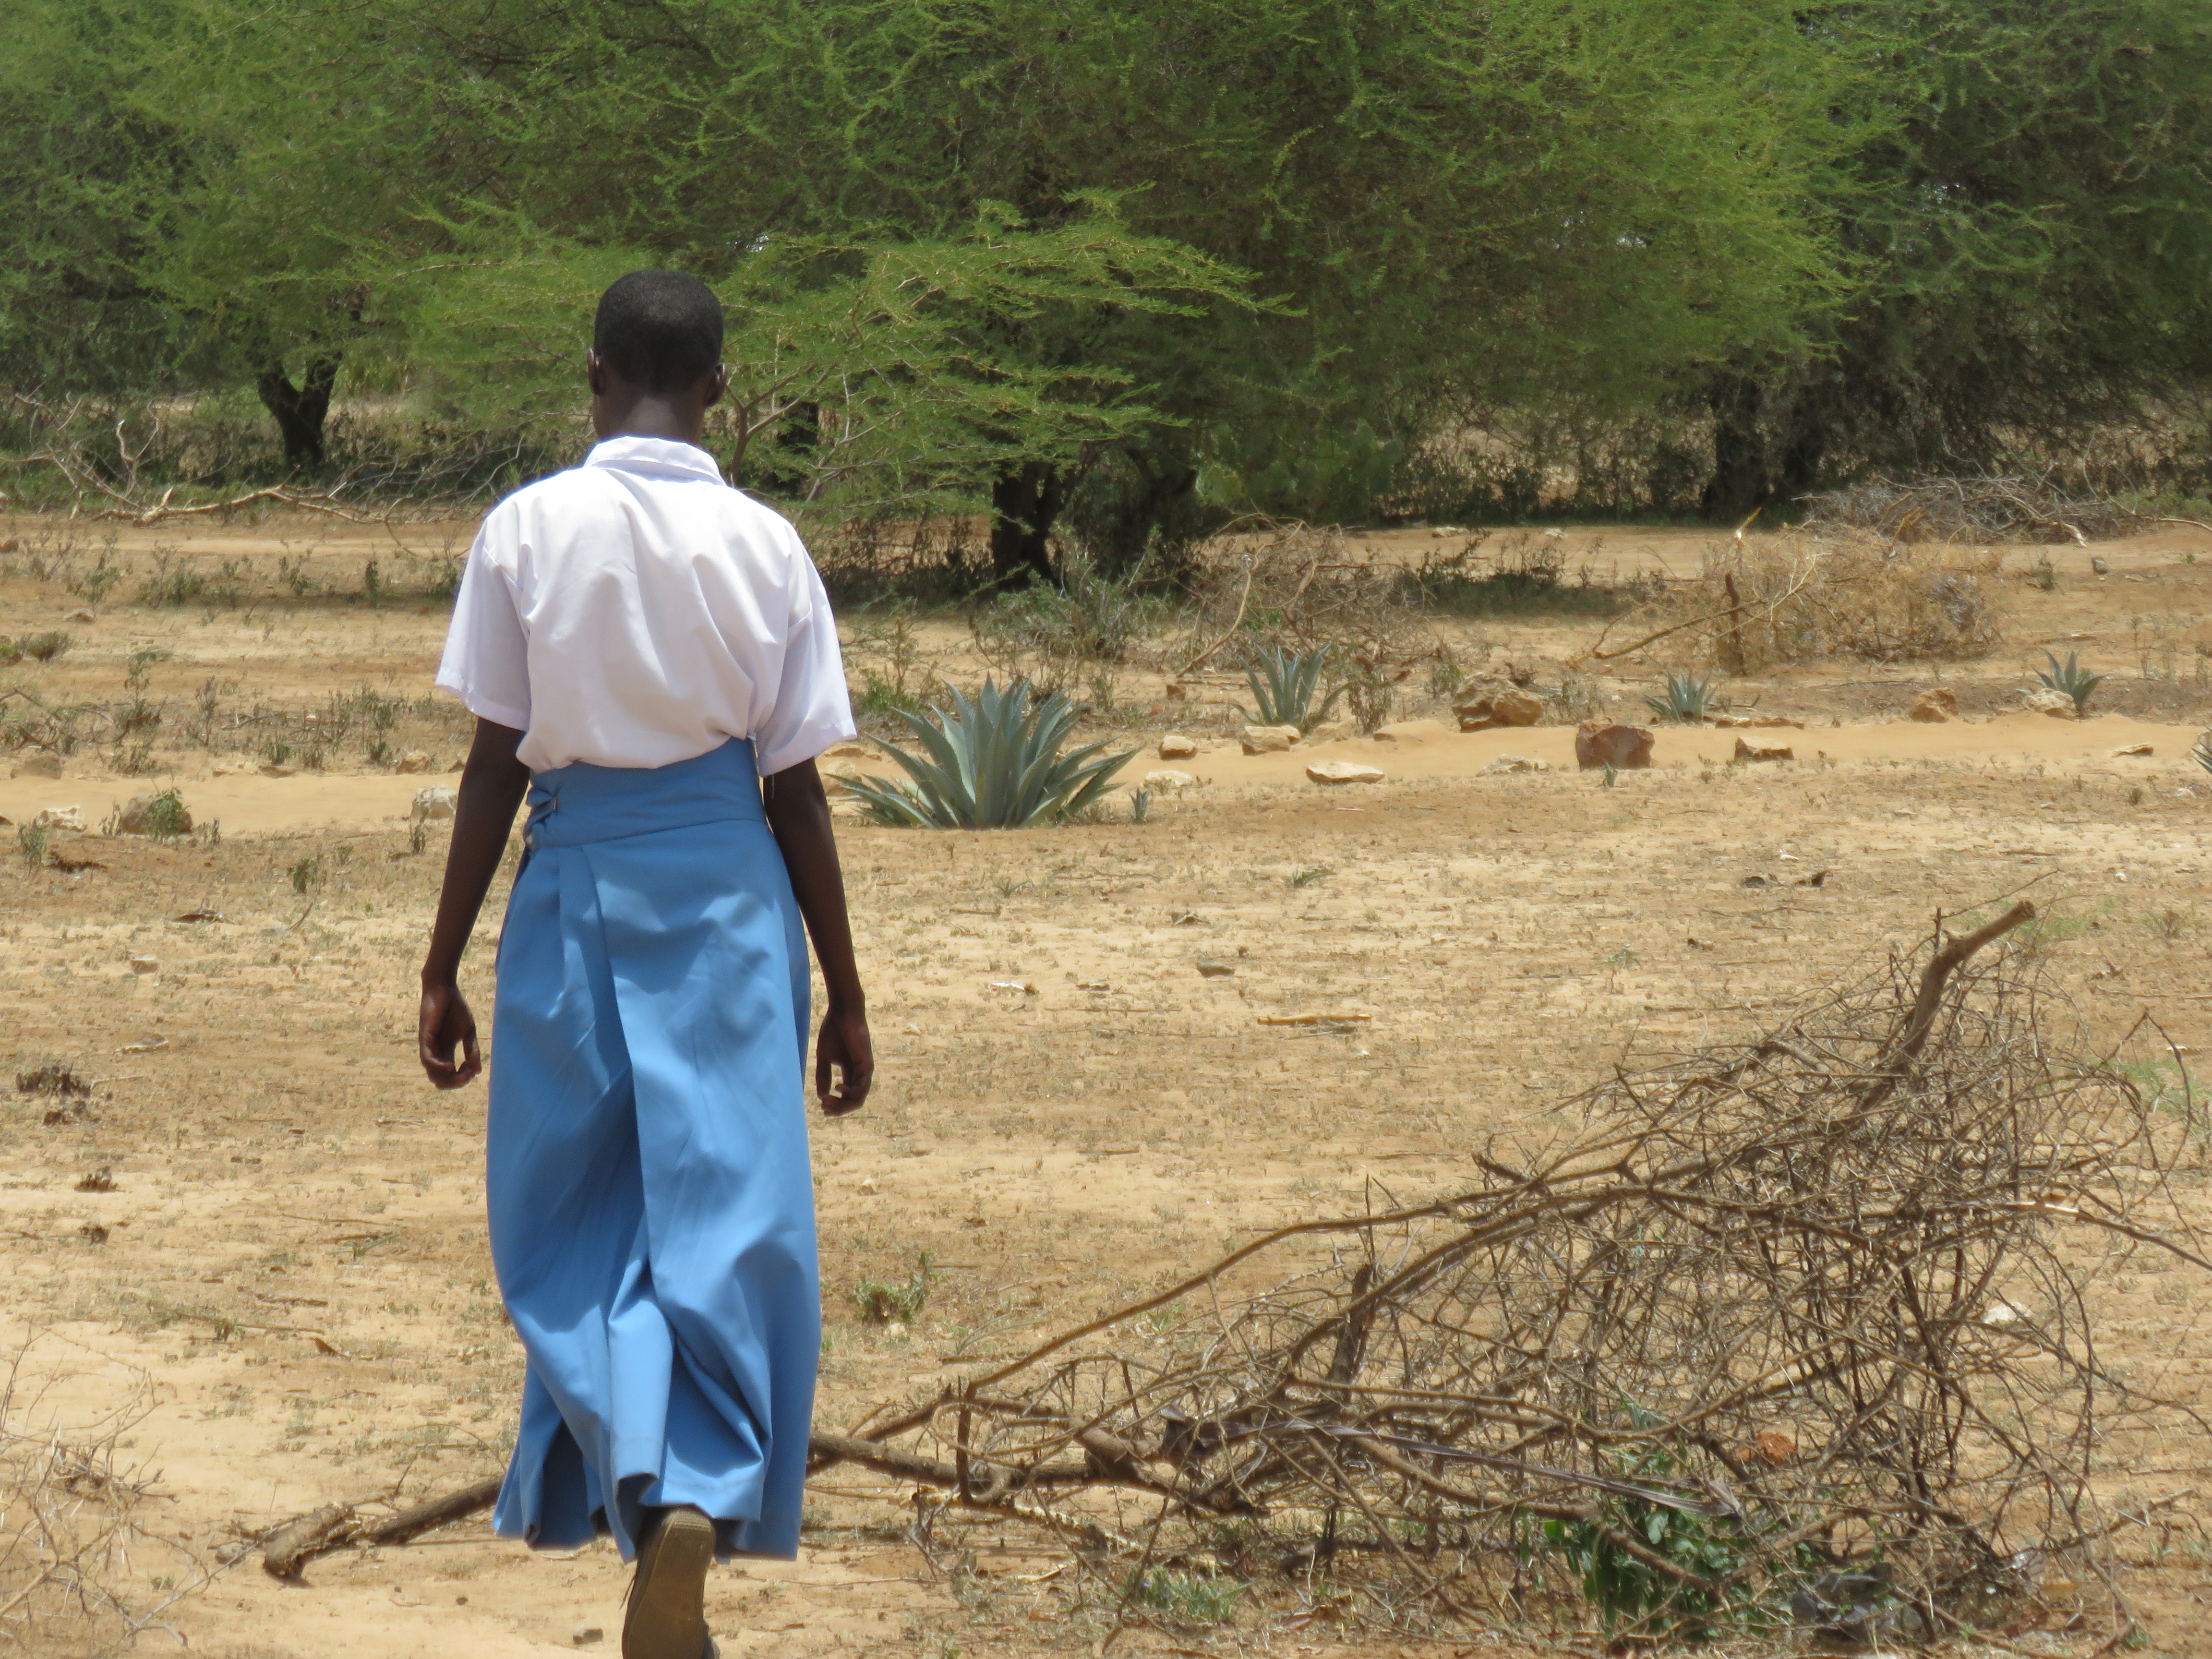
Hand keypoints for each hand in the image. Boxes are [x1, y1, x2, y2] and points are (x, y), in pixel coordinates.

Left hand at [419, 979, 482, 1088]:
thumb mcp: (468, 1032)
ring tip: (463, 1072)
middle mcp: (436, 1052)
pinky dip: (437, 1066)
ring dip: (449, 1078)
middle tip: (468, 1075)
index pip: (450, 1075)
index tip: (473, 1070)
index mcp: (446, 1051)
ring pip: (432, 1074)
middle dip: (456, 1083)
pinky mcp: (424, 1039)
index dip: (462, 1078)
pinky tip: (450, 1066)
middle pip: (440, 1080)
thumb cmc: (455, 1008)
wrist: (444, 990)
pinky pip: (427, 1059)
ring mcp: (429, 1047)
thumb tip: (478, 1071)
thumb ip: (472, 1050)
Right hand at [815, 1001, 872, 1115]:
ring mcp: (865, 1070)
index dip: (835, 1106)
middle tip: (824, 1108)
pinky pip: (862, 1087)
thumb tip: (821, 1096)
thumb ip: (823, 1076)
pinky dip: (850, 1092)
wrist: (843, 1013)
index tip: (821, 1107)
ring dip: (842, 1104)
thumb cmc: (833, 1031)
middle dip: (838, 1109)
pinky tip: (838, 1088)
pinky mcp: (867, 1064)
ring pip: (858, 1098)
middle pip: (853, 1102)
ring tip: (827, 1100)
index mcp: (851, 1073)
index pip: (847, 1097)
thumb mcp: (824, 1058)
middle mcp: (860, 1074)